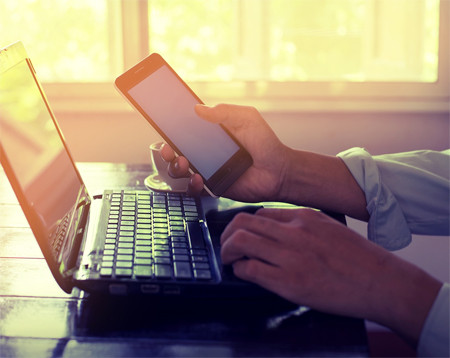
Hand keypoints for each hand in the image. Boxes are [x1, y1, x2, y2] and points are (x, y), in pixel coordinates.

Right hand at [160, 104, 289, 201]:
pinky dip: (191, 184)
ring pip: (180, 171)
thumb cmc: (265, 143)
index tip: (163, 125)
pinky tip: (198, 178)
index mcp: (210, 135)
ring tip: (183, 163)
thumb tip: (198, 108)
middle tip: (168, 149)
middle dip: (166, 151)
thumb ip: (224, 111)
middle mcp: (206, 153)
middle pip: (176, 152)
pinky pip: (194, 189)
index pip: (184, 131)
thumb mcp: (246, 118)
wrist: (279, 170)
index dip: (171, 129)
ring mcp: (208, 171)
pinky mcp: (213, 188)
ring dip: (175, 167)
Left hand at [220, 208, 441, 346]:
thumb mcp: (330, 228)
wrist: (380, 282)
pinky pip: (250, 269)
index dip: (245, 224)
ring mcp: (290, 256)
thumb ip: (304, 226)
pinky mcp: (289, 282)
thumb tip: (278, 231)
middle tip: (226, 244)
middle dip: (226, 233)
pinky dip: (240, 270)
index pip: (260, 213)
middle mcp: (294, 232)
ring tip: (229, 258)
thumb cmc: (358, 258)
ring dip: (227, 250)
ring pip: (240, 241)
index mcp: (304, 217)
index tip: (241, 233)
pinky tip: (242, 273)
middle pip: (243, 222)